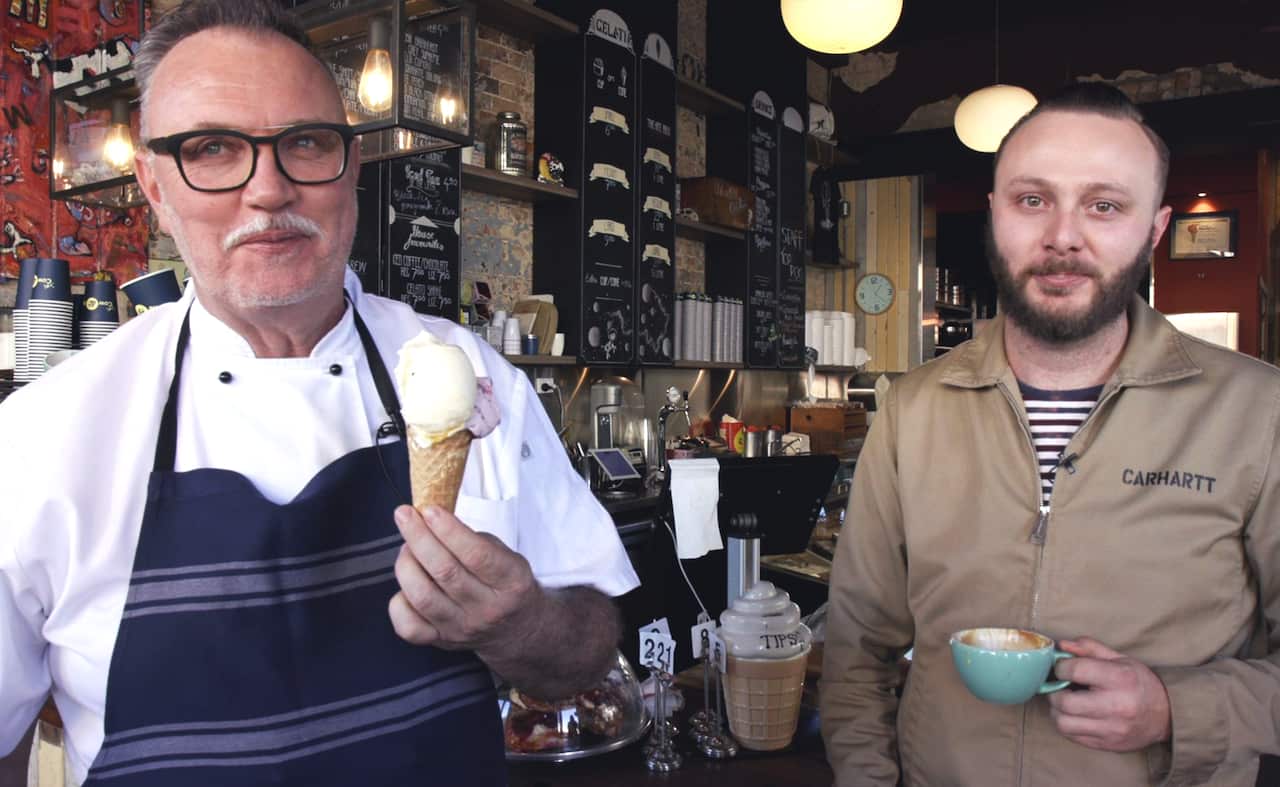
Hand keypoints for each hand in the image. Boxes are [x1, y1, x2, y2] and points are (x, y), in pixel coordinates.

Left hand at [388, 504, 541, 652]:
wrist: (516, 630)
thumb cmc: (506, 585)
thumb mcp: (507, 557)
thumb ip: (475, 541)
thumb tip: (434, 520)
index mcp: (510, 582)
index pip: (477, 555)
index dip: (449, 530)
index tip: (430, 510)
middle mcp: (487, 609)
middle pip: (445, 572)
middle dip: (419, 538)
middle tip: (405, 516)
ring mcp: (461, 628)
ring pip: (422, 596)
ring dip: (407, 565)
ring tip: (407, 547)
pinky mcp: (441, 642)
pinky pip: (408, 626)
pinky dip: (399, 601)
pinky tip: (406, 584)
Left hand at [1047, 637, 1171, 751]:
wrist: (1166, 716)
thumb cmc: (1139, 683)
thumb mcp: (1120, 659)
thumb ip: (1089, 649)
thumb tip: (1061, 645)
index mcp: (1120, 679)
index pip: (1076, 670)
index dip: (1061, 667)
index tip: (1062, 668)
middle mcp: (1116, 705)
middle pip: (1065, 702)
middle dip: (1054, 692)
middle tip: (1058, 687)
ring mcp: (1112, 729)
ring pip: (1064, 724)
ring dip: (1056, 711)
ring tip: (1064, 702)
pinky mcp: (1108, 744)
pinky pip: (1073, 737)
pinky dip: (1067, 725)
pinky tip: (1074, 715)